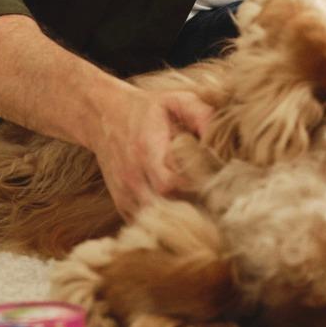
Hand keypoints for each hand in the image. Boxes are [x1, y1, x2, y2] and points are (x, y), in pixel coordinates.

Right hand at [87, 84, 214, 220]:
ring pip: (156, 222)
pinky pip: (145, 225)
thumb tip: (222, 140)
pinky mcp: (122, 205)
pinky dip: (164, 225)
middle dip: (194, 208)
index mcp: (146, 150)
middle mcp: (132, 176)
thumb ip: (202, 116)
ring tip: (203, 211)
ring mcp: (125, 194)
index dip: (194, 187)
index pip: (169, 183)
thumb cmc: (148, 110)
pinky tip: (182, 214)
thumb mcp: (176, 101)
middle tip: (216, 202)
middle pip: (165, 207)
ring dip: (181, 219)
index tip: (213, 182)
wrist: (103, 116)